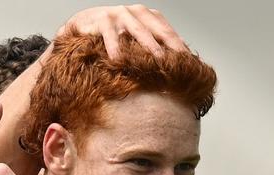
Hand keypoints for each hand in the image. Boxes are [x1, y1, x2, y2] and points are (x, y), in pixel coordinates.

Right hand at [57, 4, 187, 58]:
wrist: (82, 23)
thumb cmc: (111, 34)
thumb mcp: (135, 37)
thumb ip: (154, 42)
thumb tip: (178, 53)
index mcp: (147, 16)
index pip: (168, 31)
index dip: (179, 46)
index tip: (190, 63)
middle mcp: (135, 12)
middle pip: (158, 30)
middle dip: (171, 46)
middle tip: (181, 62)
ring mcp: (119, 14)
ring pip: (138, 31)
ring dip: (149, 46)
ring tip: (158, 60)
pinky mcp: (102, 20)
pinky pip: (110, 35)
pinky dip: (115, 47)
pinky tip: (118, 59)